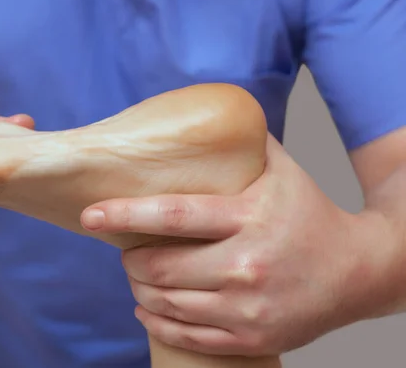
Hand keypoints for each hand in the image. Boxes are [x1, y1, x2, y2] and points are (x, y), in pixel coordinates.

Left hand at [80, 135, 398, 355]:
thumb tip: (204, 113)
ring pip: (168, 303)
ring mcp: (249, 307)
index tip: (91, 214)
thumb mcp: (282, 170)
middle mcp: (247, 265)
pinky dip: (157, 322)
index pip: (173, 215)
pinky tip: (147, 307)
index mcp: (249, 217)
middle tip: (125, 250)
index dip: (124, 214)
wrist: (358, 272)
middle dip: (130, 259)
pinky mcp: (252, 337)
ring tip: (138, 274)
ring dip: (140, 288)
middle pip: (161, 267)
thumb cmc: (310, 214)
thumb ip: (243, 142)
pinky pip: (188, 335)